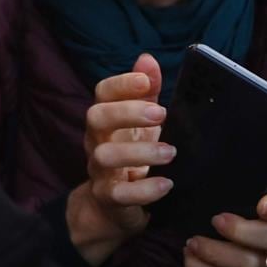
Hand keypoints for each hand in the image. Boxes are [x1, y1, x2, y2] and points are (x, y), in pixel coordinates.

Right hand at [66, 52, 170, 266]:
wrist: (112, 207)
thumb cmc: (132, 156)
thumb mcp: (142, 124)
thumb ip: (146, 93)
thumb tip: (147, 59)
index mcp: (107, 120)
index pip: (102, 93)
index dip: (121, 84)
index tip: (146, 82)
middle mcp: (96, 141)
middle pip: (95, 117)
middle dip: (126, 112)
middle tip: (162, 115)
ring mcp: (100, 171)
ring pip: (105, 155)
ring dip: (139, 152)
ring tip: (170, 153)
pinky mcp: (109, 198)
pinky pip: (119, 194)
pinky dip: (143, 190)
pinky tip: (165, 184)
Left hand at [188, 190, 266, 266]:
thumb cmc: (216, 230)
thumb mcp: (218, 210)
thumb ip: (217, 198)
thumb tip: (190, 182)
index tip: (261, 206)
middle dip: (243, 231)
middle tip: (215, 221)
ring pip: (251, 264)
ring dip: (216, 253)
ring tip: (192, 243)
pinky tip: (190, 259)